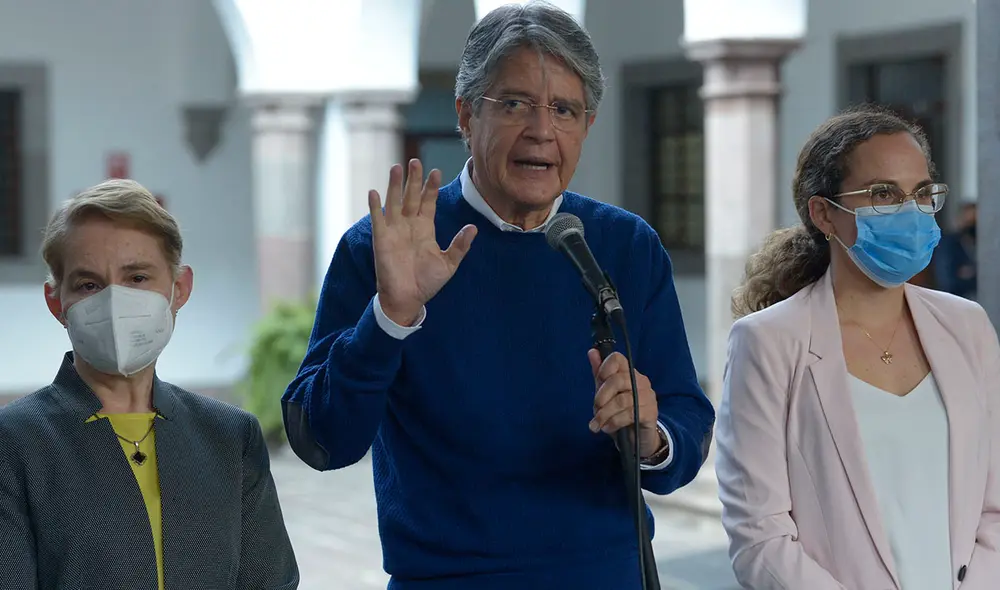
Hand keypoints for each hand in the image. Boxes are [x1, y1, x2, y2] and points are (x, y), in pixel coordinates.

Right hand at [368, 159, 477, 325]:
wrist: (408, 299)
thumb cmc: (427, 282)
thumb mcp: (449, 263)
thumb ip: (460, 245)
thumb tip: (473, 228)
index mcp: (425, 228)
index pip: (428, 202)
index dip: (431, 187)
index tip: (436, 171)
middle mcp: (409, 225)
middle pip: (411, 196)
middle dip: (414, 179)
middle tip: (415, 161)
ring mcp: (395, 230)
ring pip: (394, 202)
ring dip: (394, 185)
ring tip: (396, 168)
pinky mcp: (382, 239)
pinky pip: (378, 219)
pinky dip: (375, 206)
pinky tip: (374, 191)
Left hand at [587, 349, 661, 457]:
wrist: (637, 439)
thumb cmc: (620, 413)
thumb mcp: (606, 394)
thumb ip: (600, 374)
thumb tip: (592, 351)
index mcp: (629, 373)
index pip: (618, 359)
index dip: (604, 367)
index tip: (598, 380)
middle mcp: (641, 381)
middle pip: (618, 380)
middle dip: (601, 396)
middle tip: (595, 410)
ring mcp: (648, 397)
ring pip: (622, 400)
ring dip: (605, 414)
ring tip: (597, 424)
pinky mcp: (651, 413)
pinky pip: (630, 414)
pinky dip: (614, 422)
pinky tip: (607, 428)